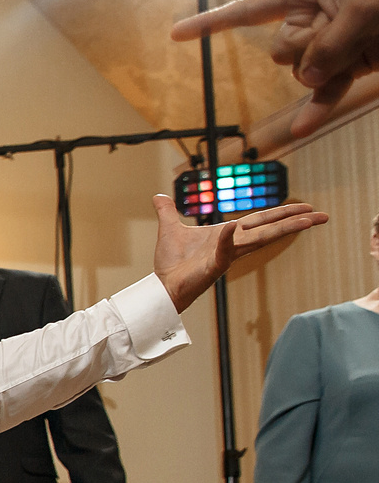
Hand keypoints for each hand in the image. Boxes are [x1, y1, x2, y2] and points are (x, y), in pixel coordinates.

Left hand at [153, 194, 326, 307]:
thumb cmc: (171, 263)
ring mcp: (226, 256)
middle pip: (270, 229)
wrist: (162, 285)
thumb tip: (159, 197)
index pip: (261, 220)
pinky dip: (228, 239)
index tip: (306, 206)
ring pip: (259, 240)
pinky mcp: (214, 266)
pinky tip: (233, 226)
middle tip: (322, 215)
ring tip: (307, 220)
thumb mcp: (169, 229)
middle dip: (296, 221)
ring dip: (282, 229)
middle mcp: (233, 245)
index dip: (283, 212)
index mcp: (228, 234)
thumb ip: (167, 212)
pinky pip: (223, 250)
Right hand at [172, 0, 378, 137]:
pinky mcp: (345, 69)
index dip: (210, 23)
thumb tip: (306, 77)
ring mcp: (325, 48)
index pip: (248, 10)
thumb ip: (328, 44)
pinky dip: (312, 113)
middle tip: (347, 32)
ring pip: (301, 74)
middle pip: (280, 51)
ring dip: (328, 69)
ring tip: (361, 46)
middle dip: (308, 49)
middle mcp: (308, 21)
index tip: (176, 34)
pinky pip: (320, 96)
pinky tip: (299, 132)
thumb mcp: (362, 10)